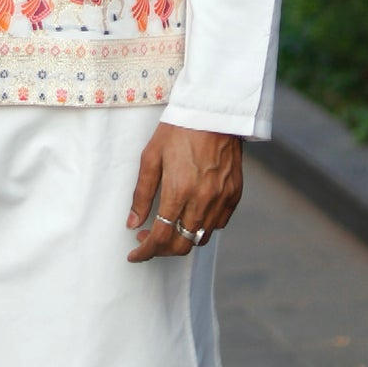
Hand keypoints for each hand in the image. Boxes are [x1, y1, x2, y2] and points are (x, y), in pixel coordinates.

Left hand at [125, 125, 242, 262]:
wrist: (214, 112)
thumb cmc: (178, 130)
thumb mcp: (151, 157)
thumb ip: (142, 193)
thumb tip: (132, 223)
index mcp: (179, 190)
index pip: (160, 236)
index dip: (145, 251)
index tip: (135, 255)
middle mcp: (203, 200)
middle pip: (182, 244)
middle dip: (162, 250)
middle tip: (148, 241)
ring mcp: (221, 199)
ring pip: (201, 237)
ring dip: (182, 240)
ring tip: (168, 227)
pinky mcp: (234, 194)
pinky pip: (218, 224)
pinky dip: (203, 227)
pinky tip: (191, 216)